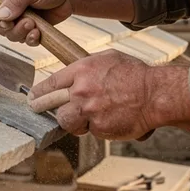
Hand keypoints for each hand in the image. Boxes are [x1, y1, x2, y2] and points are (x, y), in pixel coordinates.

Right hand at [0, 0, 72, 45]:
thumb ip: (16, 1)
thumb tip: (0, 16)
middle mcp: (6, 4)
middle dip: (10, 26)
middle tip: (26, 21)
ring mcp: (17, 17)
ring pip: (8, 33)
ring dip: (20, 33)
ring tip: (34, 25)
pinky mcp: (28, 27)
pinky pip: (22, 39)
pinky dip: (29, 39)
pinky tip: (38, 32)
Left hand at [27, 50, 156, 138]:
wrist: (156, 94)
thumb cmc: (135, 75)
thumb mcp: (107, 59)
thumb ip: (85, 68)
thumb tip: (71, 75)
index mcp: (81, 71)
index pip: (50, 83)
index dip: (38, 92)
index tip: (32, 96)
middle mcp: (81, 90)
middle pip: (49, 104)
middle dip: (41, 107)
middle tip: (36, 109)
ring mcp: (89, 111)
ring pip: (66, 122)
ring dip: (73, 121)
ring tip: (86, 116)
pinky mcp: (99, 128)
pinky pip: (89, 131)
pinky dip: (96, 128)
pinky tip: (108, 119)